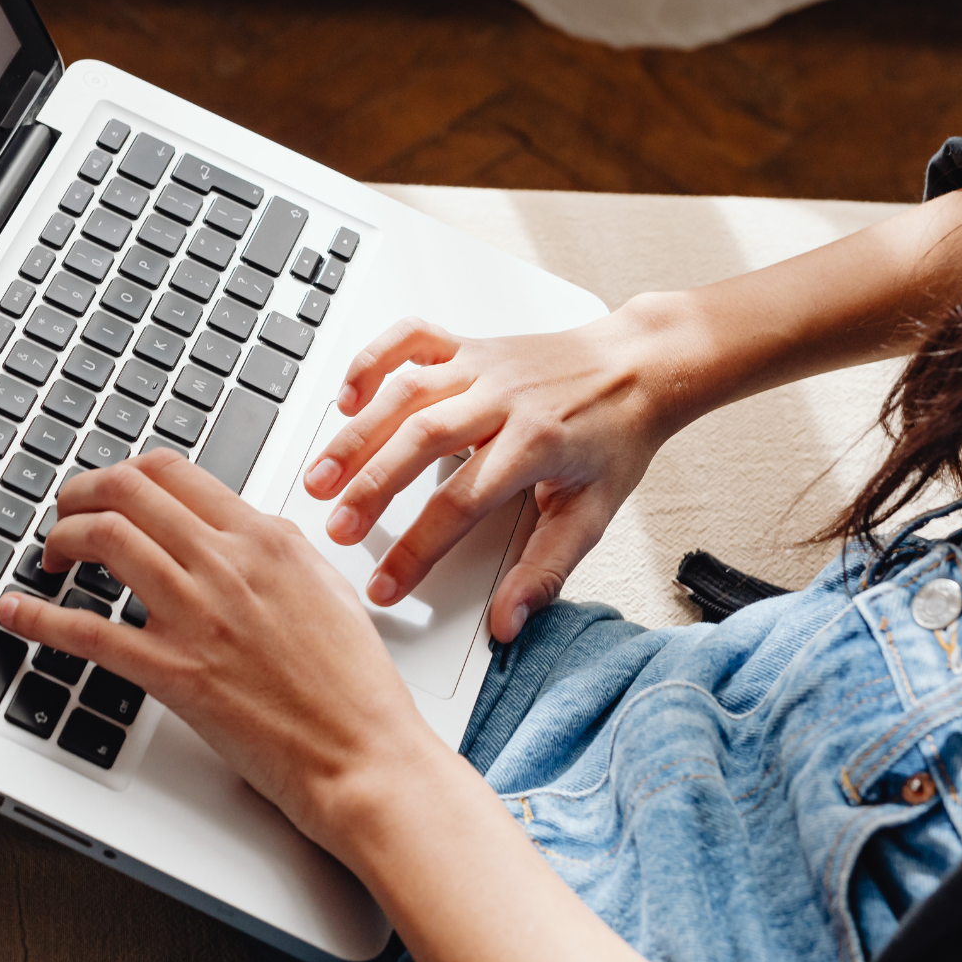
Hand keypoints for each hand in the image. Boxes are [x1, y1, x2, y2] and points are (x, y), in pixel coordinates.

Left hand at [0, 450, 457, 852]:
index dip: (124, 473)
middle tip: (65, 513)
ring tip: (51, 555)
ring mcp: (197, 615)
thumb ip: (275, 548)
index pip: (172, 472)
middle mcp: (227, 563)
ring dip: (61, 538)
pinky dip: (39, 617)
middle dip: (80, 493)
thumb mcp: (326, 586)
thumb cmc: (353, 684)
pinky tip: (15, 613)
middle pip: (127, 490)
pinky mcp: (174, 672)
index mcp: (264, 538)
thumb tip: (235, 527)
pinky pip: (87, 631)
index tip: (109, 491)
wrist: (363, 754)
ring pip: (104, 538)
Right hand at [300, 313, 678, 642]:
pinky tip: (348, 397)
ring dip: (355, 434)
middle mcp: (502, 398)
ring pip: (404, 391)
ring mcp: (481, 365)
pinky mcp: (468, 344)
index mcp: (535, 443)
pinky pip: (410, 338)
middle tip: (336, 528)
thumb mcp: (594, 514)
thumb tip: (508, 623)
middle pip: (419, 440)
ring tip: (321, 475)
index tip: (385, 585)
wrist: (640, 366)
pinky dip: (373, 359)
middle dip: (370, 487)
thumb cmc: (615, 437)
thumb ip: (545, 571)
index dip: (417, 548)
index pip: (461, 503)